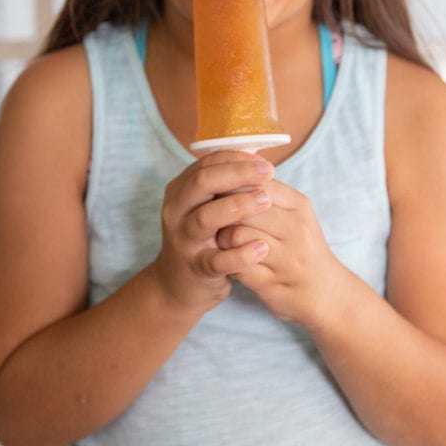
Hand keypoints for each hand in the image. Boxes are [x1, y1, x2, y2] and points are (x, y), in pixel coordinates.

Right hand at [151, 151, 274, 313]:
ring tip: (266, 201)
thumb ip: (225, 187)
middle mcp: (177, 212)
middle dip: (238, 174)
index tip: (264, 162)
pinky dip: (240, 254)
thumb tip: (259, 163)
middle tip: (268, 173)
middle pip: (203, 183)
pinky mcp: (196, 268)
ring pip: (206, 218)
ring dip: (238, 206)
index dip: (236, 159)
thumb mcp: (206, 207)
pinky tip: (262, 247)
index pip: (206, 164)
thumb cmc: (203, 239)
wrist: (178, 286)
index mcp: (180, 191)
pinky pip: (217, 260)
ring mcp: (184, 241)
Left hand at [216, 180, 341, 326]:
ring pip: (238, 234)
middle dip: (223, 212)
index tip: (217, 196)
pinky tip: (229, 263)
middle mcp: (296, 229)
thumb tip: (227, 169)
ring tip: (222, 243)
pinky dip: (227, 262)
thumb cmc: (302, 250)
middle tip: (215, 220)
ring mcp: (286, 259)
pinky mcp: (273, 285)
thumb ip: (265, 195)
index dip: (230, 187)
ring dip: (222, 238)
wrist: (327, 295)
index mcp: (298, 206)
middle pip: (244, 206)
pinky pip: (237, 265)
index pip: (256, 182)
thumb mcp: (292, 216)